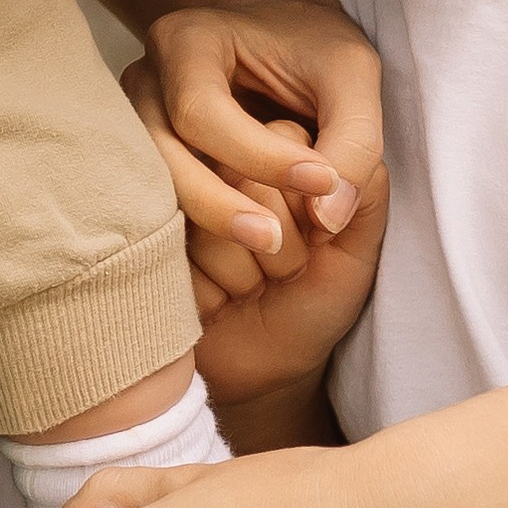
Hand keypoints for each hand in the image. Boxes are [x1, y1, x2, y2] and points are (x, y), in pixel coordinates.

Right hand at [126, 0, 383, 305]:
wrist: (279, 32)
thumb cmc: (313, 48)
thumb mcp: (353, 73)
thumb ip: (353, 141)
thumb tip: (326, 221)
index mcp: (186, 42)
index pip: (202, 111)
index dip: (259, 155)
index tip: (321, 182)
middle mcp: (146, 81)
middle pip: (161, 156)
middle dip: (218, 205)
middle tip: (278, 240)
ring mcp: (134, 123)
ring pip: (151, 188)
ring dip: (204, 226)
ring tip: (268, 247)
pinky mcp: (144, 161)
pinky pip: (155, 206)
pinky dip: (194, 233)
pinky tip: (237, 255)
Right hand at [196, 162, 387, 425]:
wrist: (272, 362)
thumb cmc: (315, 295)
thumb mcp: (357, 242)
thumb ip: (362, 188)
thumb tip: (325, 180)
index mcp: (274, 147)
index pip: (286, 144)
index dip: (307, 209)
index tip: (315, 239)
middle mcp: (219, 160)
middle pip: (243, 175)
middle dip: (278, 247)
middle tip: (282, 270)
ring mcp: (175, 195)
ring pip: (211, 215)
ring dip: (244, 272)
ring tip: (250, 286)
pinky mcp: (146, 234)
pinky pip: (179, 252)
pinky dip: (212, 291)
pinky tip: (217, 300)